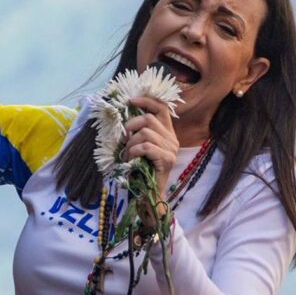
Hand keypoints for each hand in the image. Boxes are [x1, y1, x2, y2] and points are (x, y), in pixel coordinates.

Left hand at [123, 96, 178, 228]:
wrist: (148, 194)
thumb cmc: (141, 170)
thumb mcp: (139, 147)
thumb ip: (137, 133)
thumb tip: (124, 120)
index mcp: (167, 133)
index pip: (161, 108)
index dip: (146, 101)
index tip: (130, 100)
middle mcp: (172, 139)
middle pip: (149, 119)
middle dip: (130, 126)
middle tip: (123, 140)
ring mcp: (171, 149)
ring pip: (145, 133)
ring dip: (130, 143)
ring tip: (126, 154)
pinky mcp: (167, 159)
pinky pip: (146, 147)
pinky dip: (133, 152)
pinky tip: (129, 159)